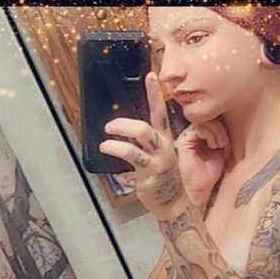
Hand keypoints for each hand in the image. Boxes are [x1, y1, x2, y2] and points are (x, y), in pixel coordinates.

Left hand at [100, 72, 182, 214]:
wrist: (174, 203)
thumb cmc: (164, 177)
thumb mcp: (159, 155)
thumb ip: (144, 142)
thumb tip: (123, 130)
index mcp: (166, 139)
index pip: (160, 112)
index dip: (154, 94)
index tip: (150, 75)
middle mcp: (163, 148)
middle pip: (143, 128)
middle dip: (123, 125)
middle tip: (110, 127)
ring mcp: (156, 162)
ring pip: (133, 147)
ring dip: (114, 144)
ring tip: (105, 144)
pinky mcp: (148, 176)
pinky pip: (129, 164)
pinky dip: (117, 160)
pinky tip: (112, 164)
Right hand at [176, 118, 228, 207]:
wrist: (202, 190)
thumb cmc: (212, 174)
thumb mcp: (222, 151)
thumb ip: (223, 135)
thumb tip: (237, 121)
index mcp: (203, 135)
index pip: (213, 119)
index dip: (222, 126)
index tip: (227, 141)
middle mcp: (194, 134)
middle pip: (209, 118)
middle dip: (220, 128)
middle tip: (224, 142)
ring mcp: (188, 137)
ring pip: (205, 121)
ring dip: (217, 131)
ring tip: (220, 145)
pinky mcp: (184, 141)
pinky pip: (198, 128)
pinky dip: (210, 134)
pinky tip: (214, 146)